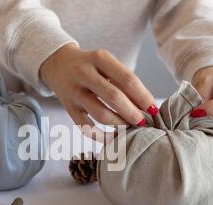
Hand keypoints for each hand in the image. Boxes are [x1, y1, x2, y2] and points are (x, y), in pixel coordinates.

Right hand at [40, 43, 157, 140]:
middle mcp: (84, 73)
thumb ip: (124, 81)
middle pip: (114, 97)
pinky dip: (101, 136)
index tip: (154, 110)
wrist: (58, 64)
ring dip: (119, 125)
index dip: (143, 97)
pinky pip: (86, 128)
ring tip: (129, 127)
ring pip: (101, 114)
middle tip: (143, 122)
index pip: (128, 79)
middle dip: (132, 113)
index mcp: (100, 58)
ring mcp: (74, 92)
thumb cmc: (91, 67)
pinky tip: (113, 137)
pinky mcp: (68, 108)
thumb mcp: (107, 64)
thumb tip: (147, 107)